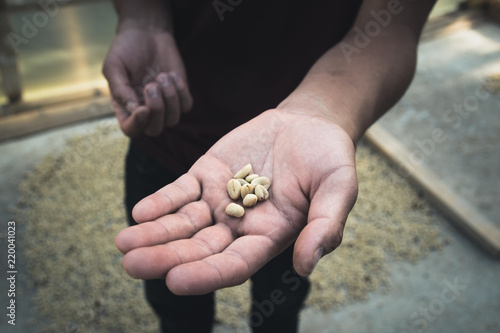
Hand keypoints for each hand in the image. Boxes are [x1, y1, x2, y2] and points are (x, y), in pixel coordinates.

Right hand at [102, 28, 192, 136]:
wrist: (147, 32)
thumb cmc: (126, 49)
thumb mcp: (114, 65)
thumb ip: (119, 88)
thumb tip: (132, 109)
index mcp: (125, 107)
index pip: (130, 129)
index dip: (137, 124)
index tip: (143, 109)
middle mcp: (145, 110)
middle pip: (155, 130)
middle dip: (157, 109)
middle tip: (152, 85)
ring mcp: (165, 105)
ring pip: (173, 120)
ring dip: (170, 98)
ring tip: (162, 76)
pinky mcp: (180, 96)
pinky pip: (186, 106)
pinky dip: (181, 91)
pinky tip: (172, 75)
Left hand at [115, 109, 357, 294]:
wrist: (310, 123)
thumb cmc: (329, 158)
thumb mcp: (339, 188)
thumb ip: (326, 225)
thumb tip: (306, 265)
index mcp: (270, 237)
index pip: (235, 264)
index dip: (207, 274)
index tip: (175, 281)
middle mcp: (240, 225)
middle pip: (199, 248)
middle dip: (166, 258)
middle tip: (131, 265)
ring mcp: (220, 200)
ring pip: (183, 223)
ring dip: (154, 234)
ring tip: (123, 242)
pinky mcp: (207, 173)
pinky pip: (180, 191)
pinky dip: (161, 201)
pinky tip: (140, 213)